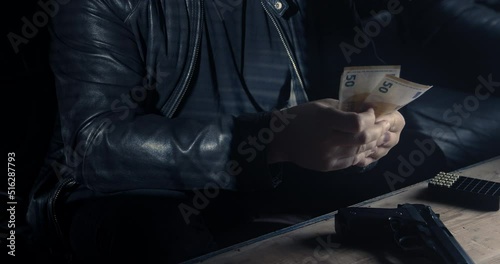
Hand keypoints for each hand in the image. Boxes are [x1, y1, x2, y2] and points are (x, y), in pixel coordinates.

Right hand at [267, 99, 402, 170]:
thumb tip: (368, 110)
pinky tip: (367, 146)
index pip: (357, 123)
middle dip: (378, 130)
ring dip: (374, 142)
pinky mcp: (329, 166)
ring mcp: (329, 156)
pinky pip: (353, 161)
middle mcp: (328, 140)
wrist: (280, 139)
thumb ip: (345, 108)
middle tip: (383, 124)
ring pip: (361, 151)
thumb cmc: (301, 117)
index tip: (371, 112)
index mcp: (325, 120)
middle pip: (363, 138)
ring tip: (379, 134)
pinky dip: (363, 153)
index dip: (370, 118)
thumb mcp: (321, 105)